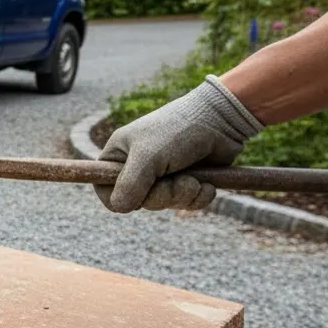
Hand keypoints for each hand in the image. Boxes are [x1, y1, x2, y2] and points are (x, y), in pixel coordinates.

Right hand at [97, 75, 264, 211]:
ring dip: (182, 195)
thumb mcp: (149, 155)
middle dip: (163, 196)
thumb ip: (130, 183)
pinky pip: (185, 204)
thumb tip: (119, 207)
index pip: (105, 190)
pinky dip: (198, 197)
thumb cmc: (178, 130)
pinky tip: (206, 184)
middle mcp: (138, 167)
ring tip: (194, 179)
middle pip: (139, 202)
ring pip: (164, 204)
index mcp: (120, 155)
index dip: (118, 199)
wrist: (222, 120)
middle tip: (177, 181)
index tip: (136, 197)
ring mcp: (162, 176)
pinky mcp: (185, 181)